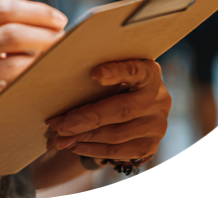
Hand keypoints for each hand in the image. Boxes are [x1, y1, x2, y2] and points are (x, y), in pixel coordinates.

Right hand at [0, 0, 67, 154]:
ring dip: (41, 61)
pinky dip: (27, 84)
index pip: (0, 10)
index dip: (36, 11)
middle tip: (63, 37)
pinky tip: (39, 80)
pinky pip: (8, 93)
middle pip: (11, 34)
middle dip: (45, 35)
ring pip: (14, 67)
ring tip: (56, 58)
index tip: (58, 17)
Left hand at [45, 59, 170, 164]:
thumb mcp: (113, 68)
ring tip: (61, 137)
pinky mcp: (151, 146)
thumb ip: (98, 69)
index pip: (134, 70)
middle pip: (121, 110)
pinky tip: (75, 145)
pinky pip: (118, 152)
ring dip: (84, 137)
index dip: (116, 72)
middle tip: (61, 124)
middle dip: (87, 118)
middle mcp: (158, 98)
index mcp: (149, 72)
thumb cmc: (116, 80)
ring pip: (116, 135)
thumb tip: (59, 65)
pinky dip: (93, 149)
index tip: (94, 74)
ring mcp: (157, 125)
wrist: (138, 104)